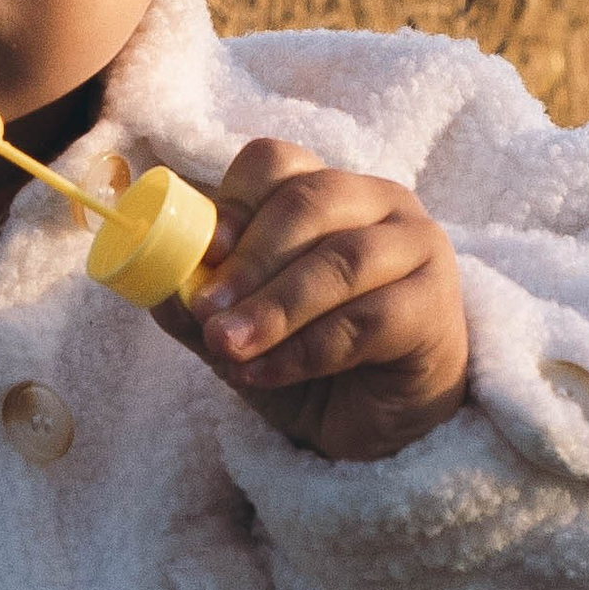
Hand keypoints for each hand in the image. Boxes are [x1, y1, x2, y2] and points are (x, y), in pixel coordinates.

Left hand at [162, 138, 470, 463]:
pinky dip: (306, 349)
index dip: (235, 202)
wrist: (376, 424)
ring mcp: (418, 248)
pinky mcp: (435, 307)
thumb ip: (202, 302)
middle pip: (310, 202)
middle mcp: (379, 203)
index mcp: (327, 189)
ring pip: (341, 261)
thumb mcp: (244, 328)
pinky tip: (267, 373)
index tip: (202, 252)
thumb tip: (153, 284)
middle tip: (207, 312)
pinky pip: (367, 320)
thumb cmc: (311, 358)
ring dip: (275, 307)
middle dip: (250, 260)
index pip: (277, 164)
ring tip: (228, 348)